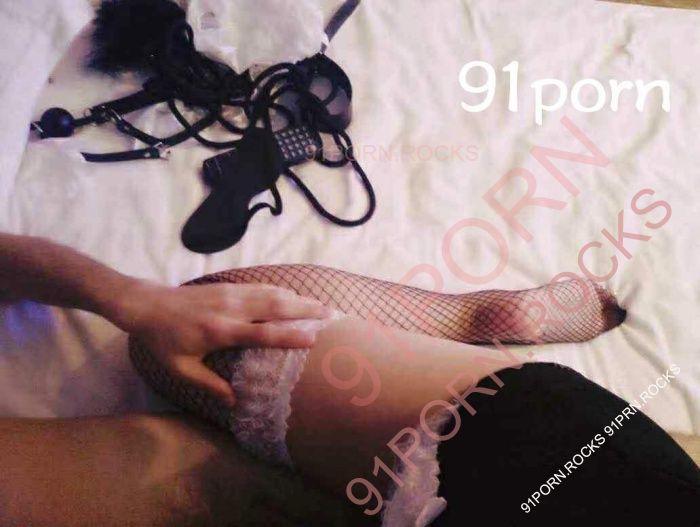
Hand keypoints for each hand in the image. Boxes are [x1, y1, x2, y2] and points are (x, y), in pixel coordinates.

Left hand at [108, 280, 329, 406]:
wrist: (147, 305)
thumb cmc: (162, 340)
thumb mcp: (180, 368)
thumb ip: (208, 384)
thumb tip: (235, 401)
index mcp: (219, 332)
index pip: (262, 332)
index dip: (288, 335)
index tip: (312, 338)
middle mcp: (230, 309)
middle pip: (274, 306)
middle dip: (304, 309)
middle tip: (330, 314)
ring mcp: (230, 294)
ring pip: (270, 293)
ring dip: (297, 297)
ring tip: (319, 303)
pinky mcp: (228, 286)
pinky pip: (260, 286)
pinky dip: (280, 290)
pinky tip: (293, 294)